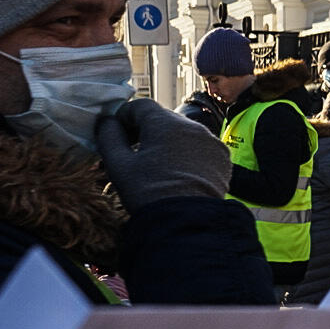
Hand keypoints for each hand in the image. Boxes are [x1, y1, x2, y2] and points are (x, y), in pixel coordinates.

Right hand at [97, 99, 231, 212]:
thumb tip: (106, 121)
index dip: (124, 117)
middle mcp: (193, 126)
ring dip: (168, 142)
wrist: (189, 222)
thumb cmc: (149, 193)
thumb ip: (109, 137)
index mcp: (165, 123)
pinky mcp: (223, 157)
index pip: (141, 106)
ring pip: (183, 132)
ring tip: (157, 165)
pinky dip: (188, 153)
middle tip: (133, 151)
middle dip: (145, 130)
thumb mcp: (119, 165)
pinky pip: (201, 147)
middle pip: (163, 118)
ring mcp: (212, 141)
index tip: (117, 135)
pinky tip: (179, 173)